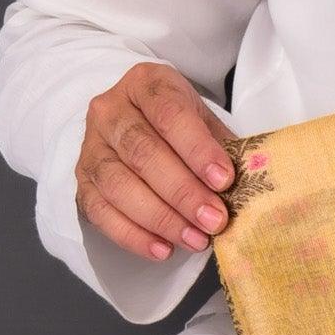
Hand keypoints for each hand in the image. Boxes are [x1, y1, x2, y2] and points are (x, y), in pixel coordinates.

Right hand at [75, 62, 236, 261]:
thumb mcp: (205, 123)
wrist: (138, 126)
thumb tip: (252, 183)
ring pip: (118, 184)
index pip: (169, 114)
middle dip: (183, 192)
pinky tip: (163, 250)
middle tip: (215, 220)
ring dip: (161, 218)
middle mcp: (110, 110)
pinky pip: (100, 212)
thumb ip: (222, 147)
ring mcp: (90, 146)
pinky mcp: (81, 182)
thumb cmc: (181, 128)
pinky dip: (132, 235)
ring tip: (196, 240)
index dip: (197, 149)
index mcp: (145, 84)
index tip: (224, 180)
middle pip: (142, 152)